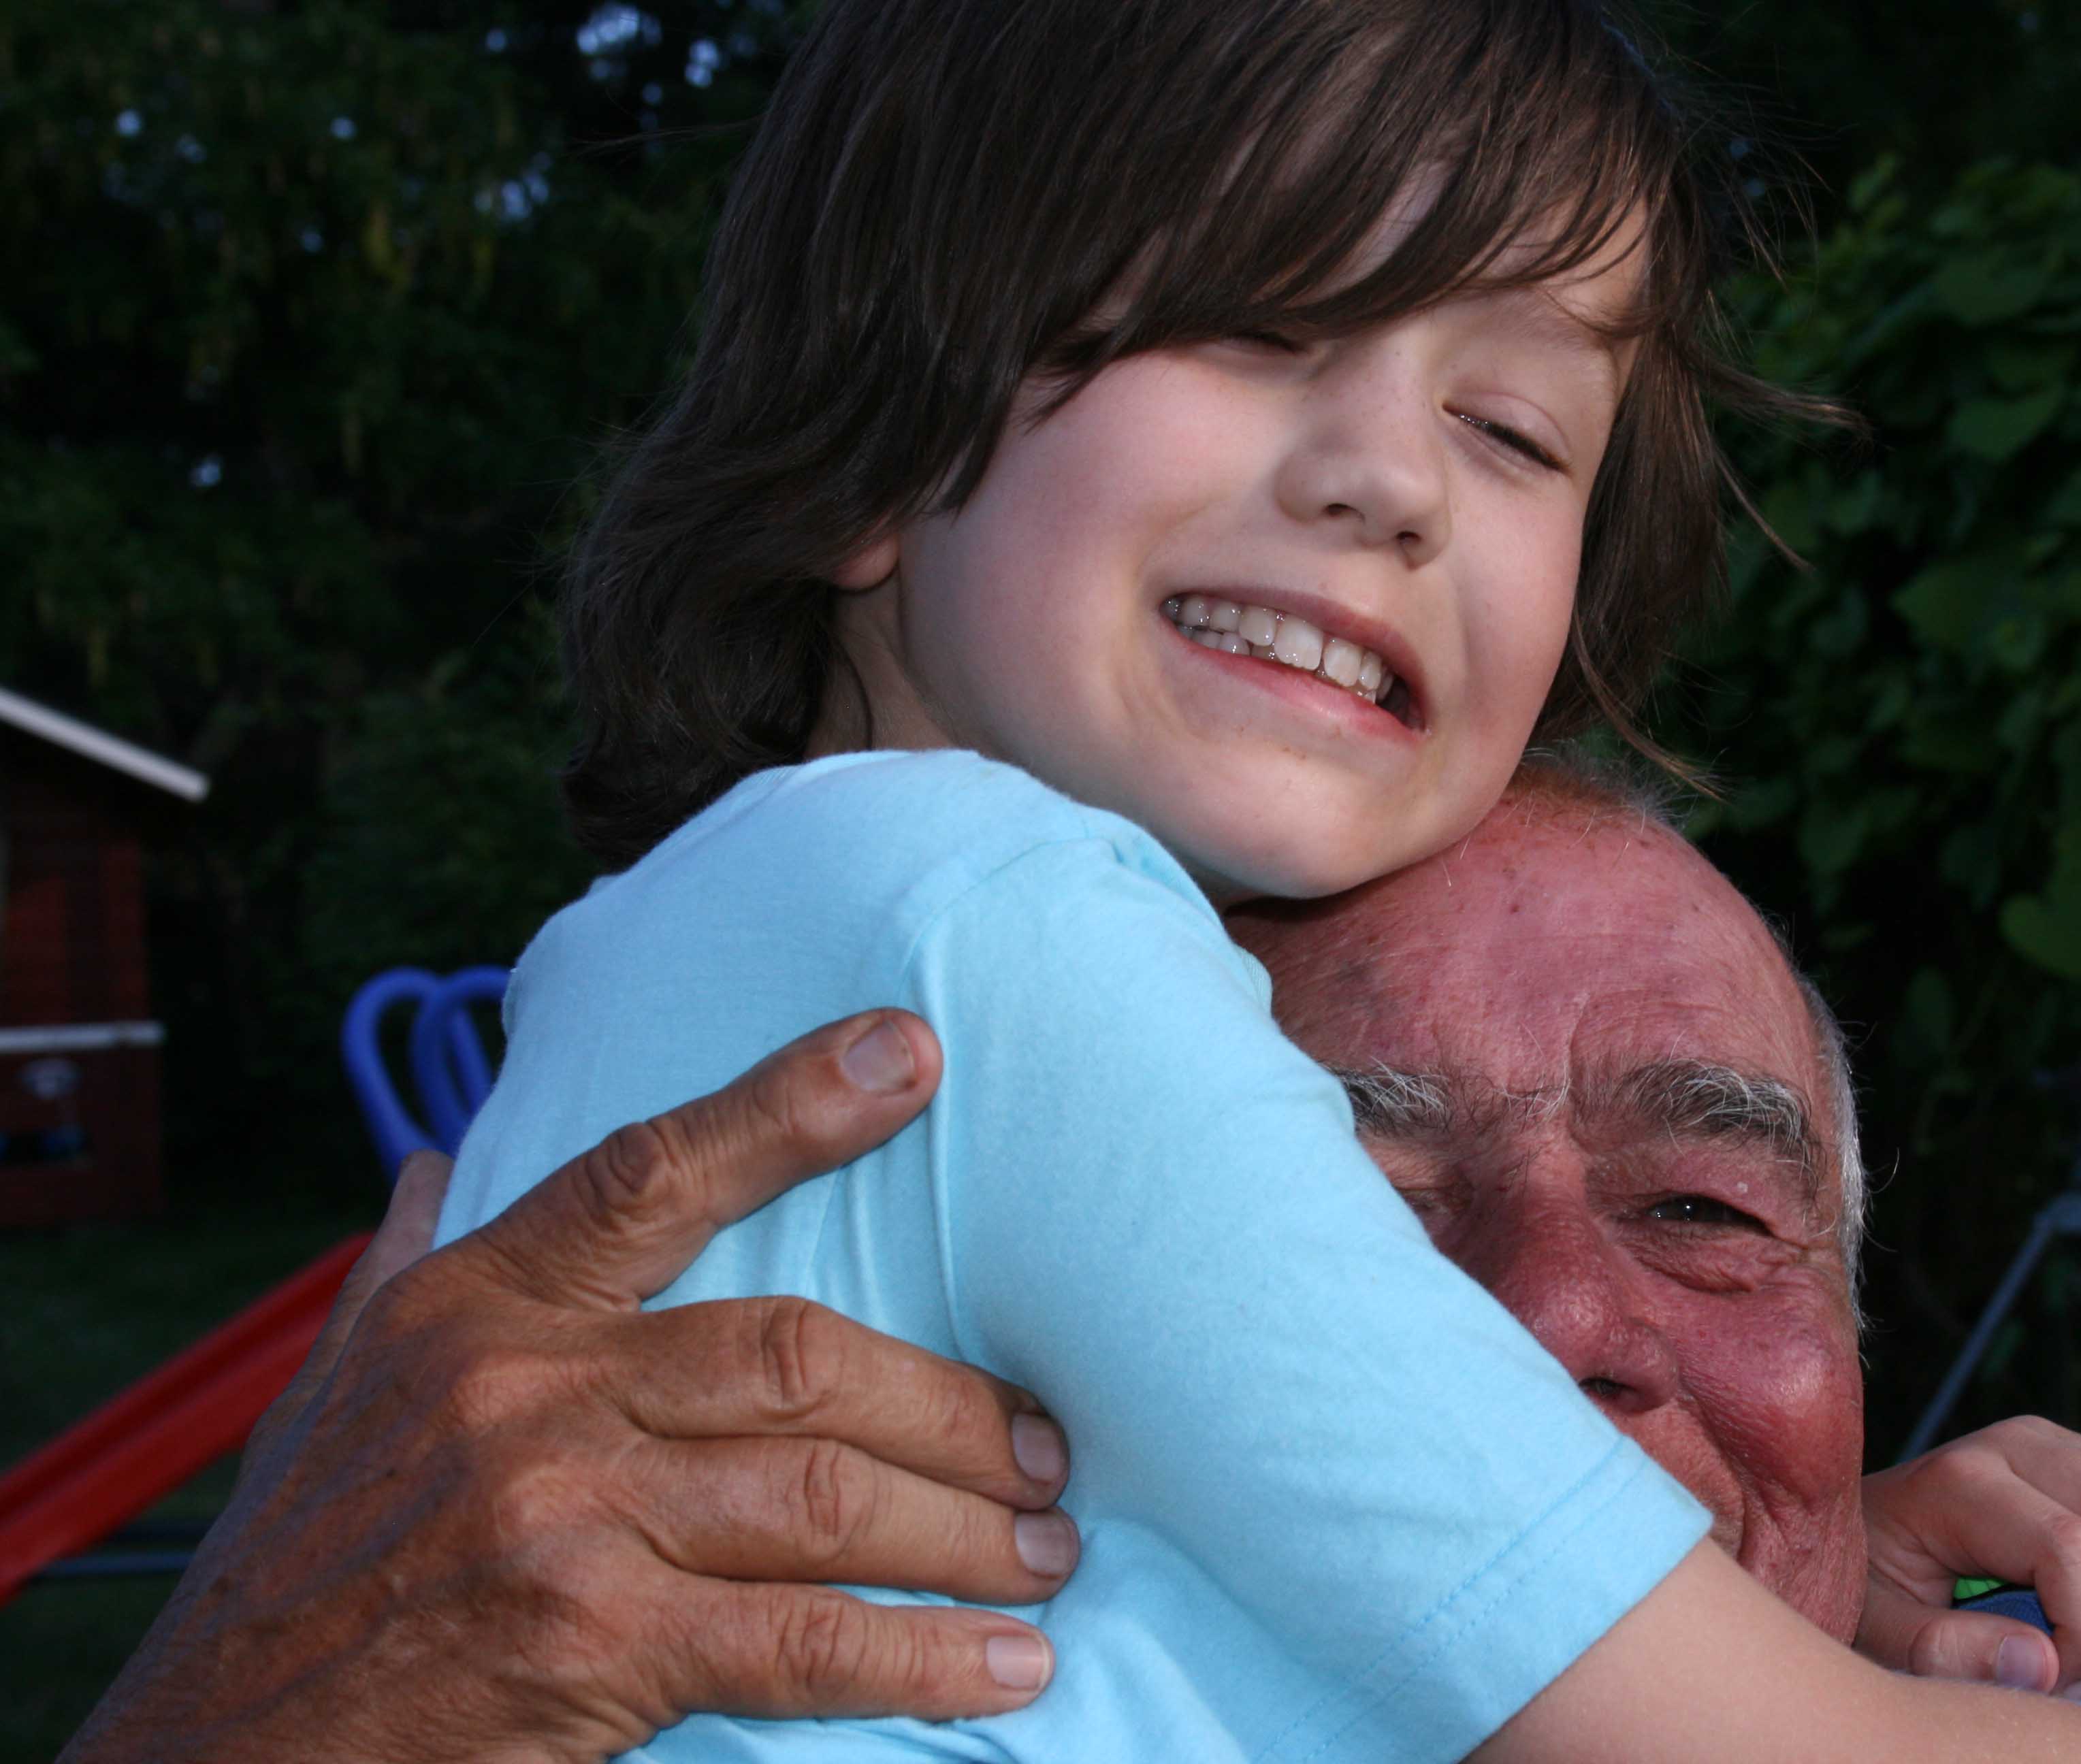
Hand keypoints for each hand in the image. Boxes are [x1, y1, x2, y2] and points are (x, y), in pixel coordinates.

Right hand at [61, 1010, 1075, 1763]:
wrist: (205, 1760)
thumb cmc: (294, 1569)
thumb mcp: (334, 1392)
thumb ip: (408, 1272)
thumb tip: (440, 1160)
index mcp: (474, 1305)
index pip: (651, 1172)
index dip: (789, 1105)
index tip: (912, 1055)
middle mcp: (523, 1388)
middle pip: (798, 1356)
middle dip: (950, 1408)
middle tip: (1047, 1452)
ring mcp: (557, 1514)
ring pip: (823, 1494)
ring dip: (965, 1528)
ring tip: (1049, 1554)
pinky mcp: (588, 1644)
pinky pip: (802, 1640)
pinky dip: (923, 1657)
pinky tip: (1006, 1664)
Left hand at [1854, 1415, 2080, 1697]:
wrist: (1862, 1539)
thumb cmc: (1868, 1588)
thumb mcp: (1877, 1631)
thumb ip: (1942, 1651)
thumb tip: (2044, 1663)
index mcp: (1958, 1480)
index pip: (2071, 1547)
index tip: (2051, 1678)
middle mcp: (2014, 1444)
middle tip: (2070, 1658)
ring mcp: (2053, 1442)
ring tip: (2075, 1627)